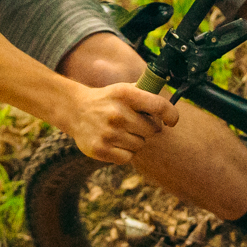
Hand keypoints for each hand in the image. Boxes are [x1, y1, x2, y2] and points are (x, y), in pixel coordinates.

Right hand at [65, 80, 181, 166]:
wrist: (76, 110)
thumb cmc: (108, 100)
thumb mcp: (124, 89)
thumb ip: (147, 93)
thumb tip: (171, 106)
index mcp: (125, 94)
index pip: (159, 106)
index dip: (171, 115)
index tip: (171, 121)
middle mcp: (117, 113)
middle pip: (152, 130)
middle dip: (147, 128)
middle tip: (134, 124)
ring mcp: (108, 133)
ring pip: (140, 145)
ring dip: (134, 140)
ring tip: (119, 131)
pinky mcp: (101, 149)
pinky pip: (128, 157)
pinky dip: (124, 152)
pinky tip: (113, 142)